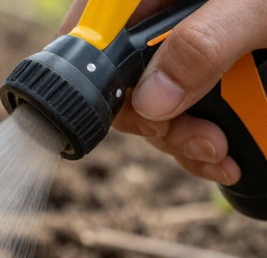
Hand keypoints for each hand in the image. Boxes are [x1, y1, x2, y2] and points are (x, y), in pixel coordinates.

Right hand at [61, 0, 266, 184]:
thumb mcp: (258, 6)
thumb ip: (205, 43)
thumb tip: (152, 101)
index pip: (92, 29)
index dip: (94, 73)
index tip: (128, 110)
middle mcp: (168, 19)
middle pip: (123, 80)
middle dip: (157, 123)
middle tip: (200, 140)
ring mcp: (188, 52)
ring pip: (155, 108)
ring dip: (185, 143)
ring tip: (222, 154)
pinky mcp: (213, 78)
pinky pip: (188, 118)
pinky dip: (203, 145)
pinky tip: (228, 156)